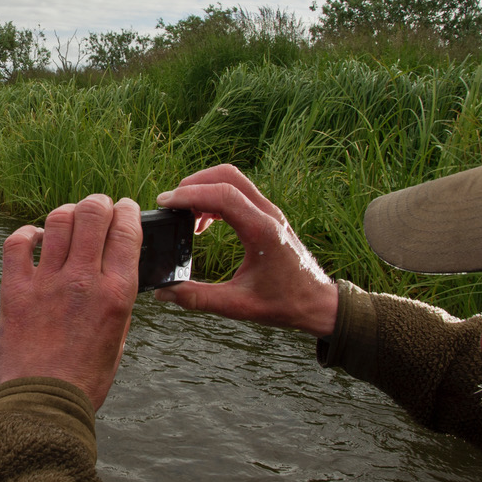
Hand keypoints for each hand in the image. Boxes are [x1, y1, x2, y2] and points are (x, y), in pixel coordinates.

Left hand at [0, 194, 141, 409]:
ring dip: (67, 212)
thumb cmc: (84, 378)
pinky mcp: (16, 290)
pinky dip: (28, 233)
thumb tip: (113, 270)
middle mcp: (84, 281)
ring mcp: (47, 283)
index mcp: (116, 294)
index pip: (126, 231)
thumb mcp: (118, 336)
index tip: (124, 209)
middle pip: (92, 214)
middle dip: (98, 203)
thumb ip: (116, 299)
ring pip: (58, 220)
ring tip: (69, 218)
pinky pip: (18, 243)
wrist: (44, 403)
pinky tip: (35, 239)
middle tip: (97, 207)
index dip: (126, 211)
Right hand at [152, 164, 337, 338]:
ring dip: (205, 188)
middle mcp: (268, 214)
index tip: (165, 203)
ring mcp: (270, 212)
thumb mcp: (237, 306)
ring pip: (233, 180)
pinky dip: (216, 198)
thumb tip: (163, 293)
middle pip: (227, 175)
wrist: (318, 304)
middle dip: (194, 183)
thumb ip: (197, 299)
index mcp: (261, 231)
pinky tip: (203, 222)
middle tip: (171, 203)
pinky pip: (239, 193)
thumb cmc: (284, 304)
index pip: (222, 195)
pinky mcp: (268, 216)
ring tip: (184, 214)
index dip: (189, 194)